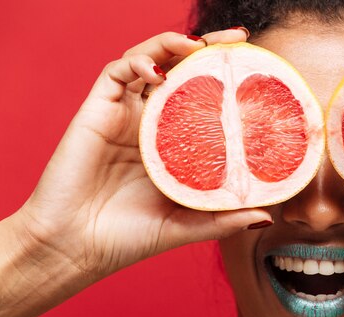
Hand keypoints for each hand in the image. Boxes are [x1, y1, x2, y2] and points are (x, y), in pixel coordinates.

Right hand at [13, 28, 271, 282]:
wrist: (75, 249)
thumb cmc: (128, 238)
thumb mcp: (187, 225)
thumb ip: (223, 217)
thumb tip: (267, 216)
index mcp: (170, 144)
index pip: (201, 99)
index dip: (225, 81)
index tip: (256, 71)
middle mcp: (148, 124)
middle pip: (180, 71)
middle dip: (208, 49)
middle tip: (239, 40)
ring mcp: (123, 115)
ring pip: (149, 62)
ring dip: (173, 44)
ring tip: (200, 43)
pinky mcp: (96, 112)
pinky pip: (115, 73)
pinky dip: (137, 62)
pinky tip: (156, 70)